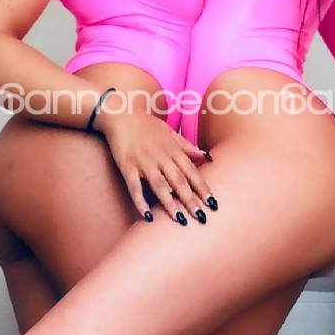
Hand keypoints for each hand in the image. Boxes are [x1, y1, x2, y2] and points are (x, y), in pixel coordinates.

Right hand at [95, 107, 214, 223]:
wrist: (120, 113)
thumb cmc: (146, 124)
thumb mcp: (169, 132)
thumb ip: (187, 146)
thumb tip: (207, 157)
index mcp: (173, 150)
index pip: (192, 172)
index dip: (203, 188)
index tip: (213, 204)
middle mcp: (161, 157)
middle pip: (179, 182)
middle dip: (191, 200)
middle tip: (202, 218)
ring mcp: (143, 162)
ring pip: (160, 186)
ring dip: (171, 204)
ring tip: (180, 220)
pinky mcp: (127, 166)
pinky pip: (134, 187)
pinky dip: (141, 202)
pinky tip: (148, 216)